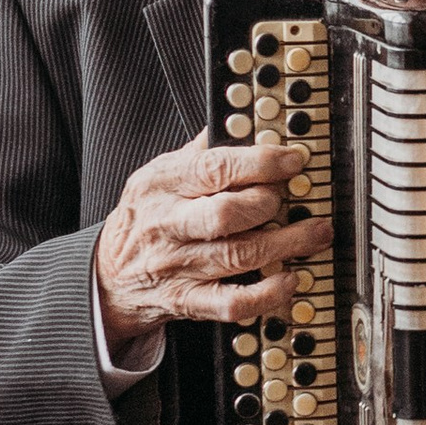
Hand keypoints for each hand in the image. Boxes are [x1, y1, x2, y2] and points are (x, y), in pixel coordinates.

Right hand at [95, 138, 330, 357]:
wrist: (108, 276)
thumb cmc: (145, 218)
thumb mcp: (158, 175)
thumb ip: (198, 152)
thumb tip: (241, 121)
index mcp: (162, 184)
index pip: (214, 168)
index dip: (261, 163)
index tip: (294, 160)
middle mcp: (167, 225)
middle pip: (224, 214)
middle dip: (268, 205)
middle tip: (294, 198)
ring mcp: (176, 266)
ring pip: (237, 256)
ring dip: (285, 245)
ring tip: (316, 232)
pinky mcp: (187, 301)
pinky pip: (231, 303)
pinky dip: (266, 294)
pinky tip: (290, 280)